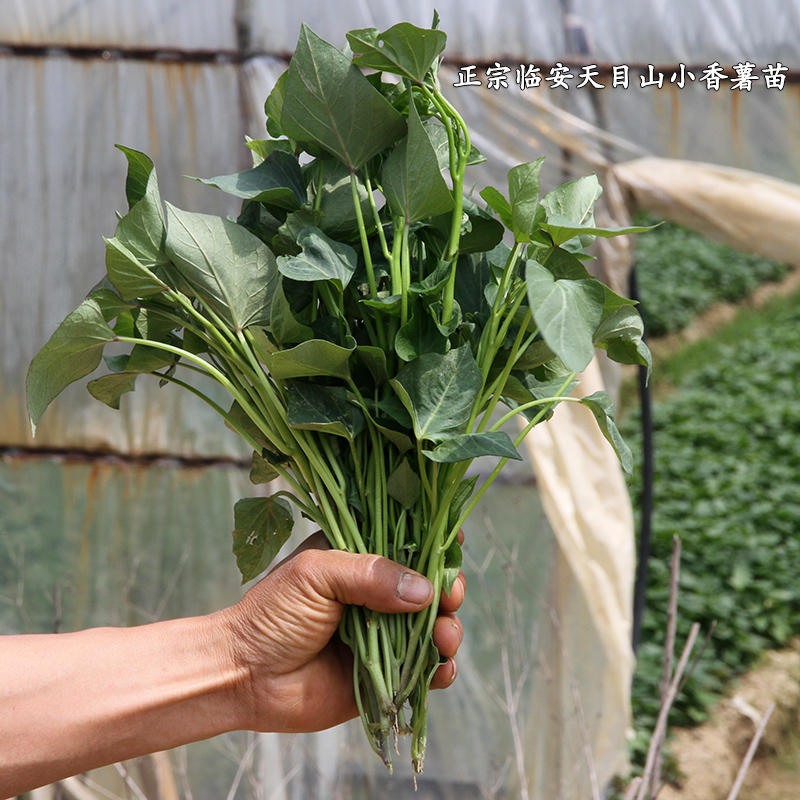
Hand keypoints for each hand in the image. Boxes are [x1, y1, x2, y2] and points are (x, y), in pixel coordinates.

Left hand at [222, 531, 465, 733]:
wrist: (244, 676)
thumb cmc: (272, 613)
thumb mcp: (316, 575)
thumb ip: (369, 576)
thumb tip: (424, 590)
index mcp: (360, 559)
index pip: (407, 542)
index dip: (433, 541)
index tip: (453, 541)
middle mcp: (377, 594)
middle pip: (430, 585)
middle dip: (448, 588)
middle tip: (449, 596)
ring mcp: (384, 635)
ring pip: (434, 627)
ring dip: (448, 630)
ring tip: (443, 636)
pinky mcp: (386, 676)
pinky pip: (424, 672)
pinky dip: (440, 670)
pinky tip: (440, 670)